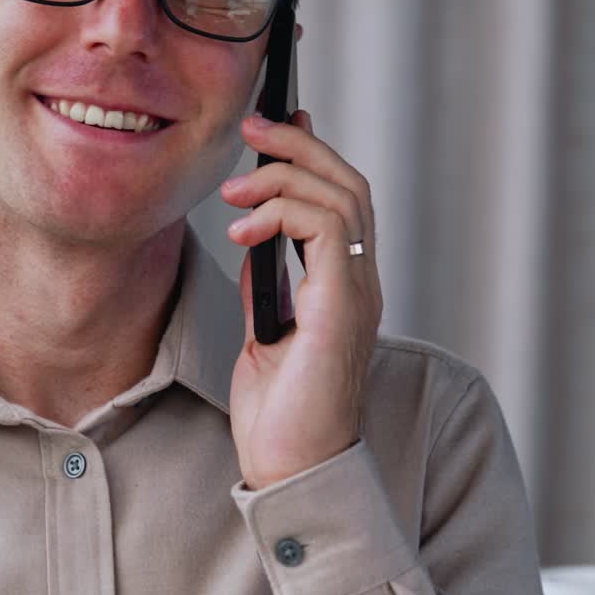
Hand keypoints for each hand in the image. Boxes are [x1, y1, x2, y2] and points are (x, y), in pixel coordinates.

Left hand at [221, 111, 382, 489]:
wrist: (294, 470)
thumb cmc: (282, 415)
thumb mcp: (265, 335)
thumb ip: (267, 286)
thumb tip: (255, 242)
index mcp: (343, 286)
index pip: (340, 200)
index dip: (312, 155)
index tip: (276, 124)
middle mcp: (360, 282)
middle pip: (348, 184)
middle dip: (300, 146)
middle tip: (253, 127)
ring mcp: (357, 292)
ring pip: (343, 196)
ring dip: (286, 175)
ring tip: (235, 187)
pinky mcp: (343, 306)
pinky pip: (328, 230)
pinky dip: (284, 213)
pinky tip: (244, 231)